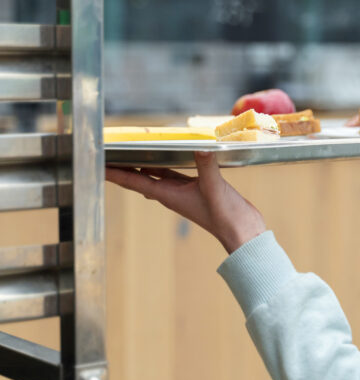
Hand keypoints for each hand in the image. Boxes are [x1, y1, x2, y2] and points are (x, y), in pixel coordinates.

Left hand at [105, 152, 266, 253]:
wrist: (242, 232)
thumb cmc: (226, 216)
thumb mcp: (214, 188)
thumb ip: (207, 166)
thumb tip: (201, 147)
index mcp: (168, 195)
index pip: (134, 182)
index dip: (115, 173)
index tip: (97, 165)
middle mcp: (171, 194)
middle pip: (139, 179)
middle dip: (123, 168)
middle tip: (107, 154)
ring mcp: (183, 192)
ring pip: (156, 176)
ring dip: (142, 166)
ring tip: (128, 153)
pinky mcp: (197, 189)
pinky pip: (174, 175)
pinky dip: (166, 165)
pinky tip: (166, 158)